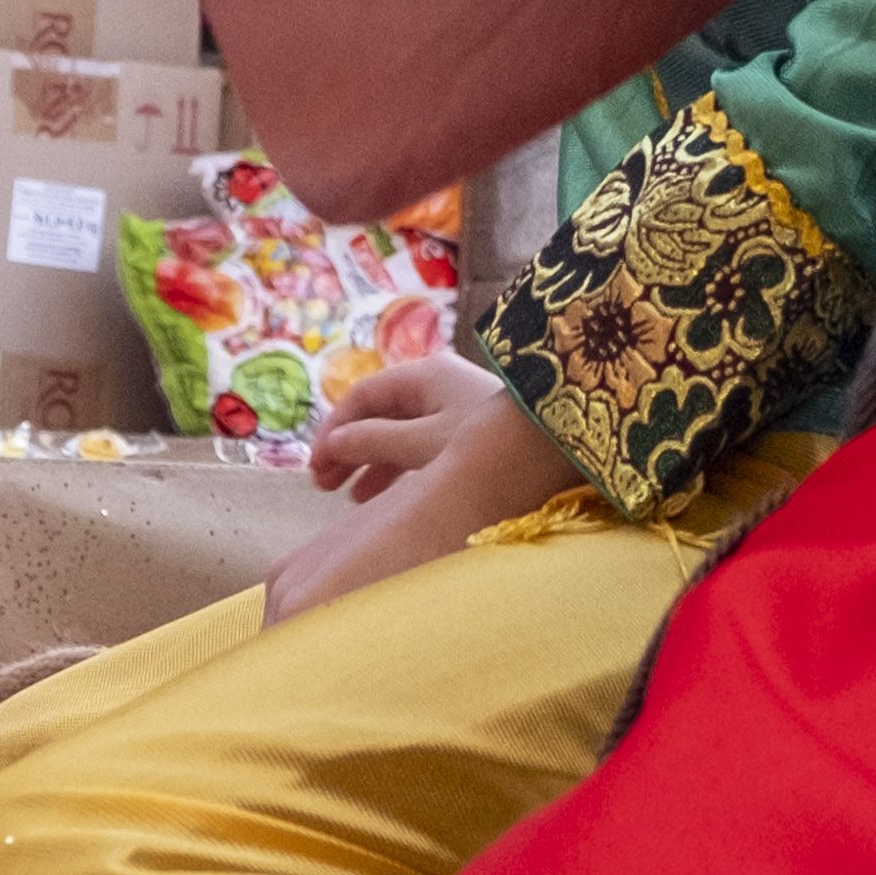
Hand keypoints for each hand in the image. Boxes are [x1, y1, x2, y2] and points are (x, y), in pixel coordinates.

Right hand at [260, 349, 576, 625]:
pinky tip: (381, 496)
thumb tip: (332, 445)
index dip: (334, 430)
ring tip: (347, 497)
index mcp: (424, 377)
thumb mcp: (425, 446)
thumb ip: (375, 443)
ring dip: (369, 463)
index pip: (363, 397)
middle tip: (322, 486)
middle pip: (377, 415)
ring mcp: (453, 410)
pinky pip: (418, 448)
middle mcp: (437, 387)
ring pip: (396, 434)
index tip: (316, 467)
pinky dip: (396, 470)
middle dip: (348, 449)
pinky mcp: (468, 434)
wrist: (560, 450)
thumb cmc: (492, 443)